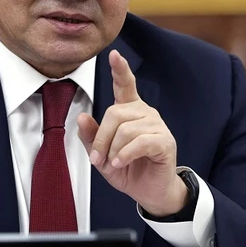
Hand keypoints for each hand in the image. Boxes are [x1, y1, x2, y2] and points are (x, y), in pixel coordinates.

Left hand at [77, 50, 187, 216]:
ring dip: (113, 150)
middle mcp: (144, 112)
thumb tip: (81, 117)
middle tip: (96, 159)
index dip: (119, 69)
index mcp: (129, 110)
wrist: (149, 192)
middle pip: (114, 114)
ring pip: (125, 130)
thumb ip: (91, 136)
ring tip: (112, 163)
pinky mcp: (164, 141)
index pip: (125, 84)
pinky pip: (139, 142)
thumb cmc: (127, 169)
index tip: (114, 55)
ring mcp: (157, 126)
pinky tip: (120, 163)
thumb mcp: (101, 154)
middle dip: (101, 139)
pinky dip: (125, 154)